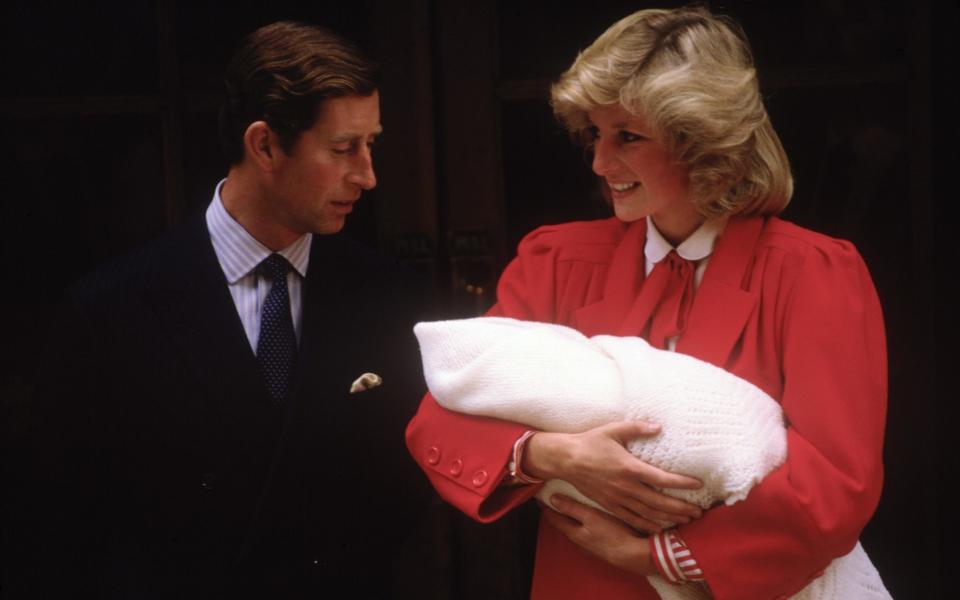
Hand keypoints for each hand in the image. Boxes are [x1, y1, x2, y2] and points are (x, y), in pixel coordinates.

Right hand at [522, 420, 701, 531]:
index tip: (698, 484)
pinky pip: (632, 519)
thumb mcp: (614, 430)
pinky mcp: (609, 505)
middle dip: (681, 508)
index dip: (683, 483)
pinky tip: (659, 527)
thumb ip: (637, 428)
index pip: (663, 478)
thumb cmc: (590, 442)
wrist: (565, 460)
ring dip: (669, 518)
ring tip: (686, 520)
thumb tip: (659, 426)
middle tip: (698, 512)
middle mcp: (626, 486)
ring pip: (648, 513)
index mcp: (630, 467)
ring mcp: (617, 498)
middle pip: (660, 502)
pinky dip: (648, 525)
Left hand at [541, 493, 655, 574]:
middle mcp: (579, 541)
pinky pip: (588, 533)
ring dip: (572, 519)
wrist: (633, 555)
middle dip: (558, 513)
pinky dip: (584, 525)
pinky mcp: (602, 547)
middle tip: (553, 501)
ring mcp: (590, 546)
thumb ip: (571, 508)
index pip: (554, 519)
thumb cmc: (612, 533)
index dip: (546, 508)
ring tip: (571, 508)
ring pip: (576, 530)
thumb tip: (552, 499)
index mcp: (574, 532)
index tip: (539, 498)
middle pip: (564, 525)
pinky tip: (591, 521)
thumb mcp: (590, 516)